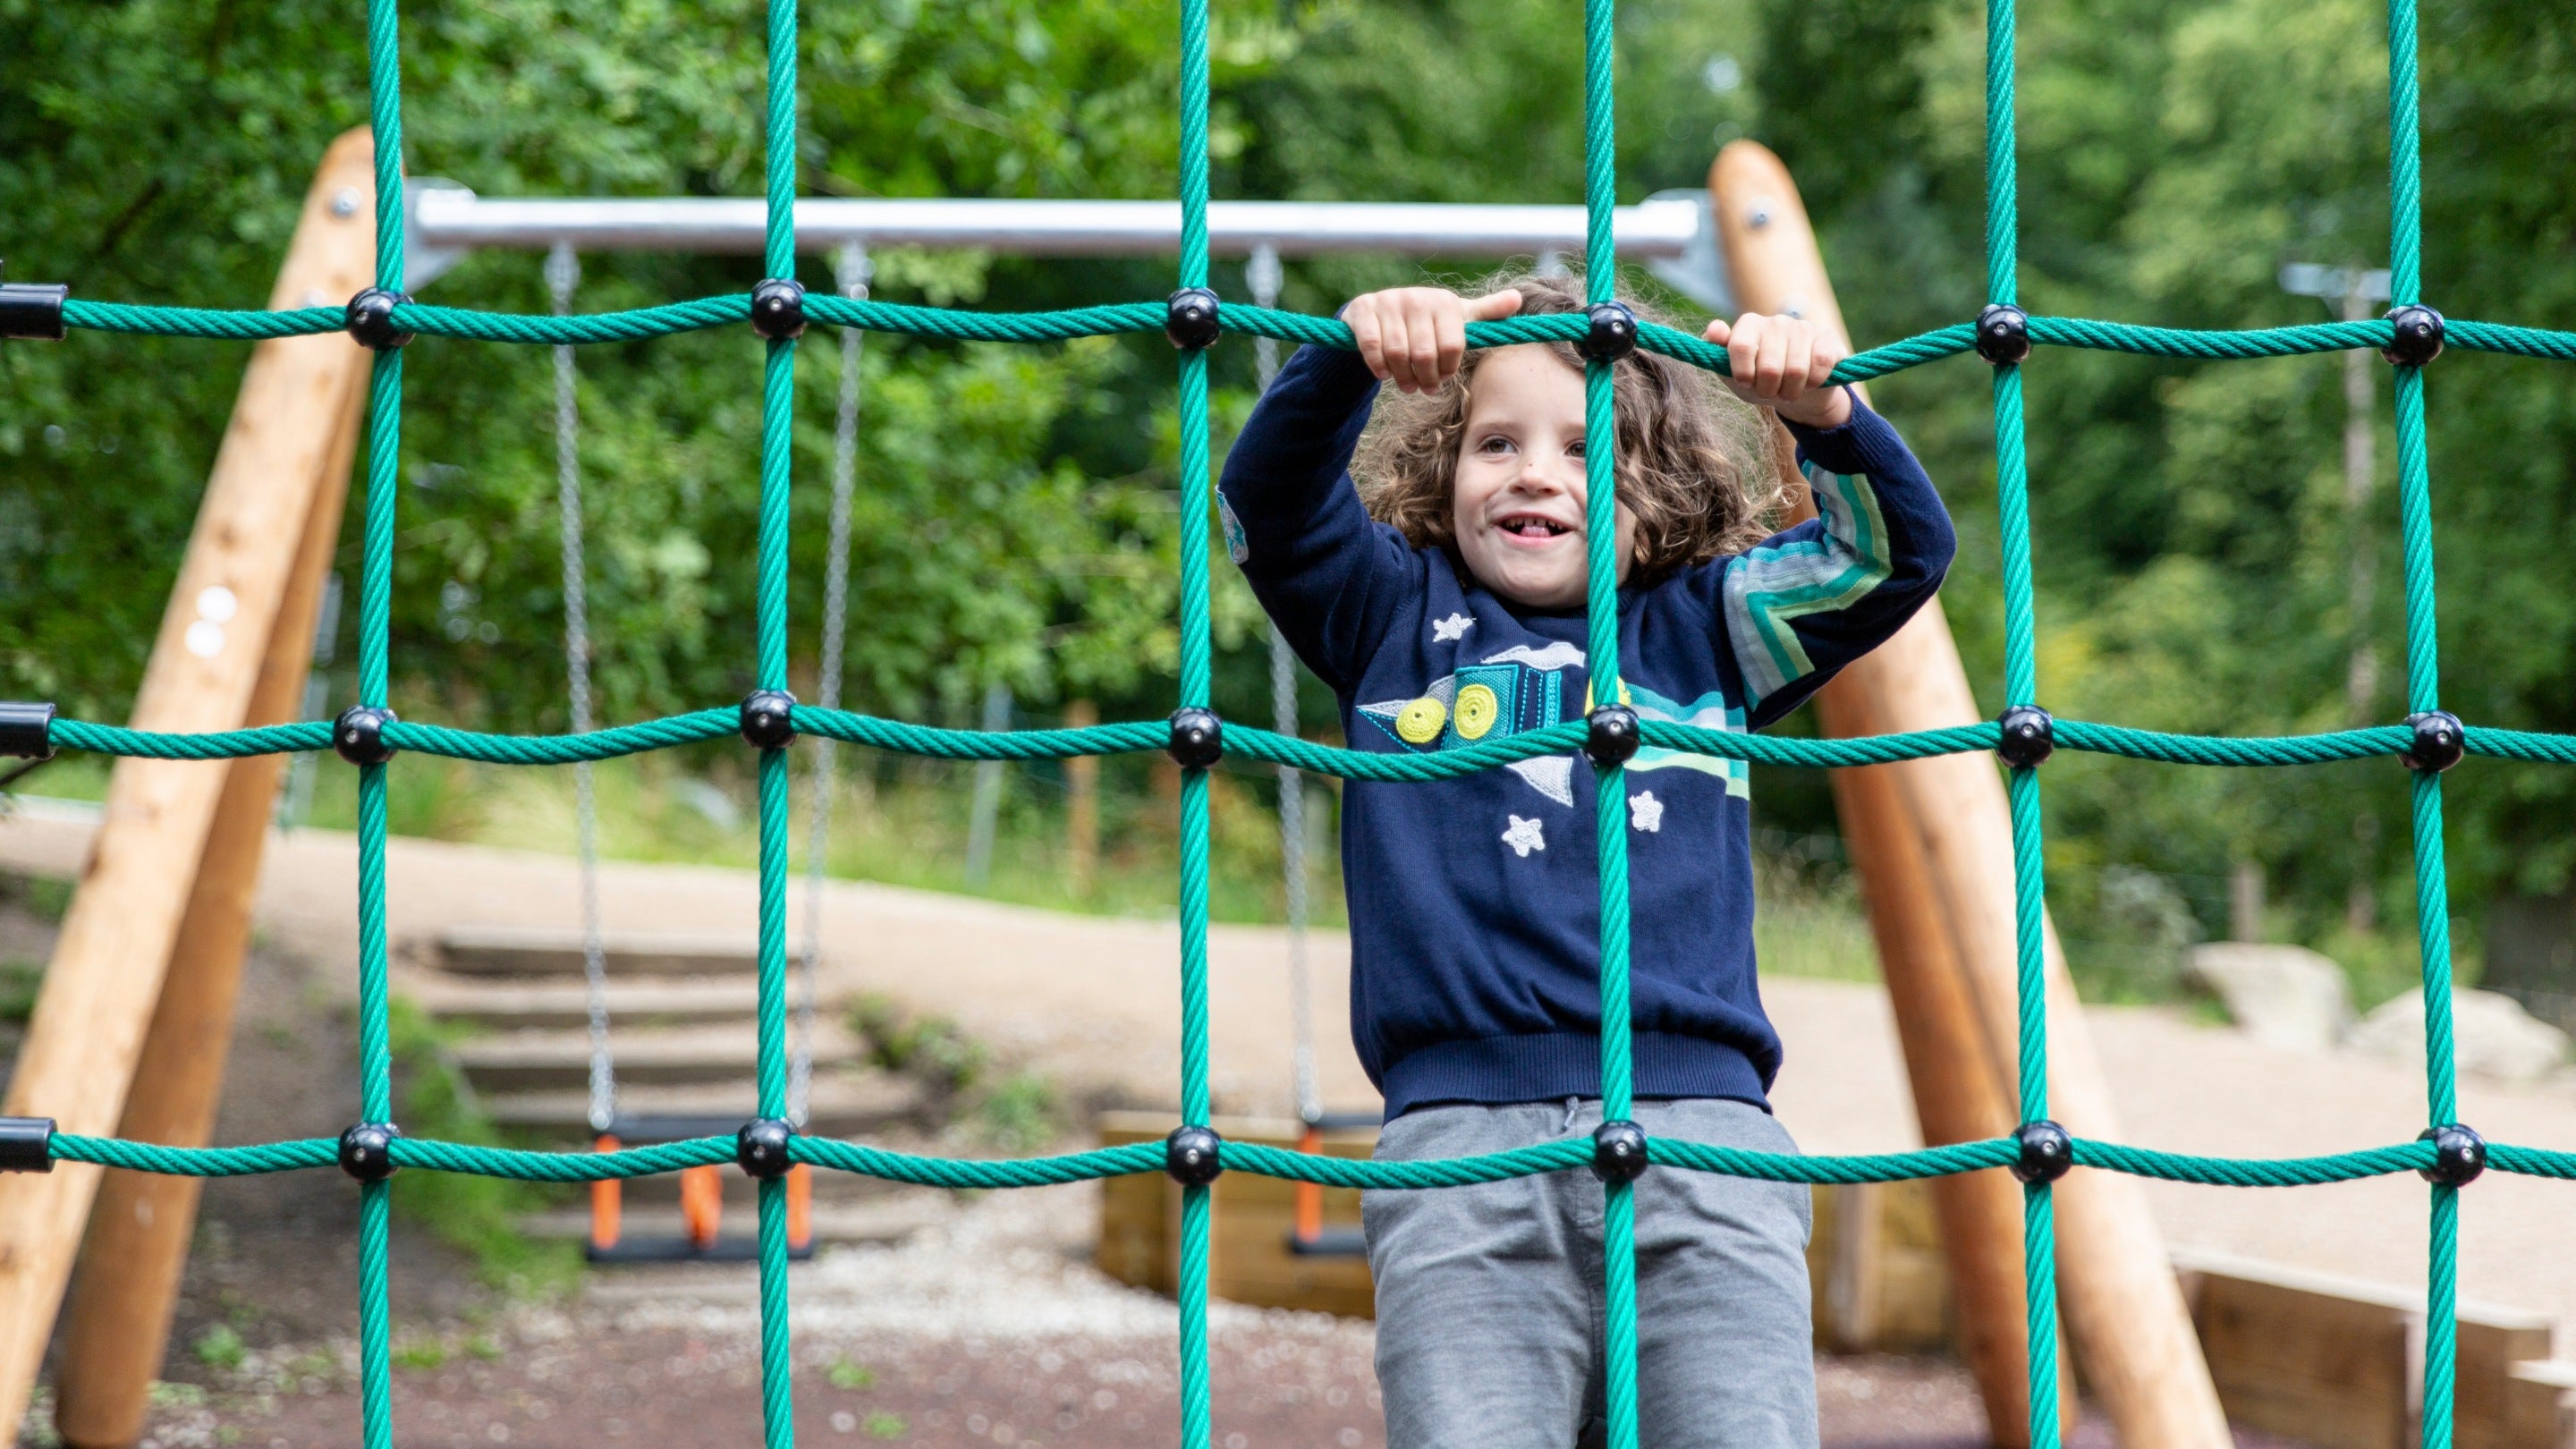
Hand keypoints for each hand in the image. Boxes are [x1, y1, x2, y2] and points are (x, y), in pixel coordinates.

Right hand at [1343, 286, 1525, 393]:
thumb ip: (1486, 313)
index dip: (1448, 369)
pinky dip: (1379, 368)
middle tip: (1425, 388)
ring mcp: (1388, 302)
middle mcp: (1417, 297)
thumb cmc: (1426, 322)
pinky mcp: (1363, 310)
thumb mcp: (1457, 318)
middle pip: (1424, 354)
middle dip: (1425, 379)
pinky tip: (1384, 374)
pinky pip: (1373, 348)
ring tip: (1407, 385)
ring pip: (1397, 354)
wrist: (1377, 312)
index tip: (1445, 377)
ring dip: (1402, 378)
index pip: (1453, 346)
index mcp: (1444, 302)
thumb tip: (1518, 299)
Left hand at [1702, 312, 1851, 427]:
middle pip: (1770, 367)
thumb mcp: (1732, 373)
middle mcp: (1775, 321)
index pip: (1741, 345)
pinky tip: (1810, 382)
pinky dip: (1814, 382)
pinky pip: (1821, 363)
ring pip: (1796, 370)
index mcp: (1749, 325)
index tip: (1745, 382)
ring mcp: (1803, 327)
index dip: (1743, 372)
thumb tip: (1713, 330)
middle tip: (1769, 391)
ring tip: (1788, 390)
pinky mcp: (1827, 337)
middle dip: (1768, 389)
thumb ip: (1717, 353)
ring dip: (1791, 390)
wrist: (1796, 391)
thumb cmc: (1758, 381)